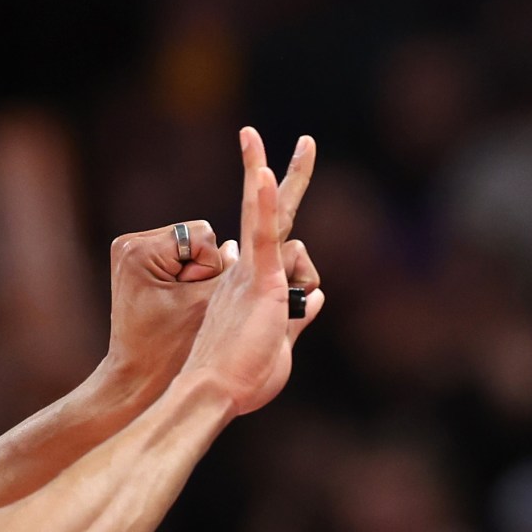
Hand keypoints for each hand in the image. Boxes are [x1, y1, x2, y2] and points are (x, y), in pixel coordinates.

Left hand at [94, 216, 228, 404]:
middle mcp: (129, 243)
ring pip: (188, 245)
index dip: (210, 269)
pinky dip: (183, 276)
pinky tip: (176, 302)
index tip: (190, 301)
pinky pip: (176, 256)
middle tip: (186, 304)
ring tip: (181, 305)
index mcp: (139, 251)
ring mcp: (129, 250)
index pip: (202, 235)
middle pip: (193, 236)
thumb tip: (235, 245)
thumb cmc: (168, 350)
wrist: (136, 377)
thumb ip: (227, 272)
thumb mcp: (204, 306)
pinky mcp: (135, 262)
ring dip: (195, 273)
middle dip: (201, 269)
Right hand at [180, 128, 322, 414]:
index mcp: (252, 285)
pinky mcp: (258, 282)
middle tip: (282, 137)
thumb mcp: (282, 344)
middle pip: (268, 213)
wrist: (213, 393)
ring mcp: (250, 273)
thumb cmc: (241, 380)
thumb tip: (318, 294)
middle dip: (269, 169)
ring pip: (298, 254)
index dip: (279, 228)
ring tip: (277, 317)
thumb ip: (299, 315)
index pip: (273, 244)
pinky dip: (265, 205)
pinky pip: (265, 236)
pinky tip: (264, 174)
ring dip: (304, 287)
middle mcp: (246, 272)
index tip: (267, 198)